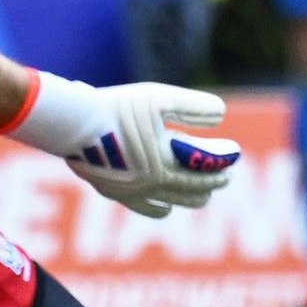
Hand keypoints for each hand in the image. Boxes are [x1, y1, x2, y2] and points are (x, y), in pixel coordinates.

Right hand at [19, 77, 240, 215]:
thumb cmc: (117, 108)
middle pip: (194, 192)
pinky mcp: (113, 192)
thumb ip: (193, 107)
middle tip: (225, 174)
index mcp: (165, 165)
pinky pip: (145, 208)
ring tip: (201, 189)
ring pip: (172, 204)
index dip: (224, 164)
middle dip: (212, 182)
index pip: (206, 172)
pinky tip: (166, 205)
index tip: (235, 154)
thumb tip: (222, 113)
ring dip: (191, 197)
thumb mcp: (159, 98)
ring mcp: (131, 193)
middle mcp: (151, 186)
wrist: (70, 124)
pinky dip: (161, 207)